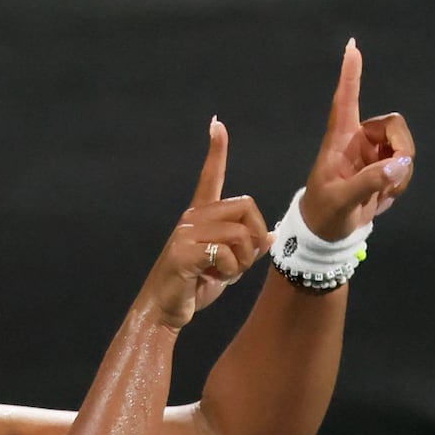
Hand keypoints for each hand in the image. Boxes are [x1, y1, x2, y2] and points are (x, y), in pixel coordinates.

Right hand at [137, 119, 271, 329]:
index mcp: (200, 217)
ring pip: (240, 234)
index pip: (210, 177)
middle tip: (243, 262)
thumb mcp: (227, 268)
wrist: (163, 311)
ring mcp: (186, 233)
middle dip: (255, 237)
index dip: (216, 151)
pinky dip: (227, 272)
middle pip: (246, 207)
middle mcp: (192, 218)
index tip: (217, 124)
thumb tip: (271, 235)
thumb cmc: (192, 288)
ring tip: (223, 274)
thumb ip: (246, 249)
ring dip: (242, 261)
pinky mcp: (184, 251)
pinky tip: (211, 279)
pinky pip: (225, 254)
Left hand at [300, 39, 415, 240]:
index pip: (346, 101)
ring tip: (383, 195)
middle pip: (394, 125)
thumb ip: (369, 182)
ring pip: (403, 148)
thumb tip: (399, 165)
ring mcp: (372, 154)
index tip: (352, 48)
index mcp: (340, 140)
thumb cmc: (324, 214)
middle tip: (394, 175)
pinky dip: (400, 183)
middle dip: (401, 149)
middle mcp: (358, 140)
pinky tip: (384, 198)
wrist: (327, 235)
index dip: (350, 75)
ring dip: (401, 172)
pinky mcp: (382, 169)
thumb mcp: (342, 201)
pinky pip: (404, 166)